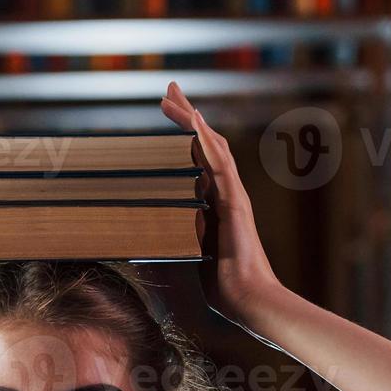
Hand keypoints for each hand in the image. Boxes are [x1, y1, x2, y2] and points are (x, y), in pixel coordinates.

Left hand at [159, 81, 285, 330]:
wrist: (249, 299)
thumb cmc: (224, 285)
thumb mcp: (190, 256)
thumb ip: (175, 241)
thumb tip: (141, 241)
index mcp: (216, 203)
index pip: (197, 159)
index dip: (184, 136)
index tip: (168, 114)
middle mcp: (226, 192)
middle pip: (206, 144)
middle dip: (187, 116)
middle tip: (169, 91)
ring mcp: (233, 195)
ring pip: (212, 147)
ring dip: (192, 120)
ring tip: (173, 97)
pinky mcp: (235, 203)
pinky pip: (220, 165)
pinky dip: (207, 140)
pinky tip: (194, 120)